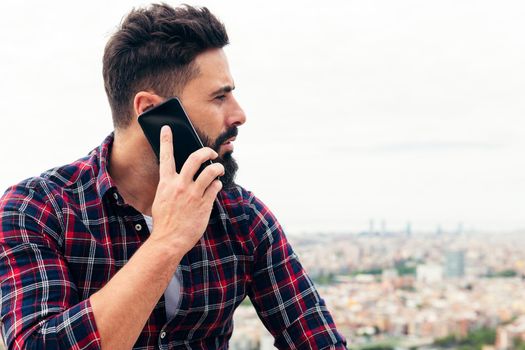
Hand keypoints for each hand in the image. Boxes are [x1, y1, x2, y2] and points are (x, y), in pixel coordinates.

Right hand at [150, 125, 223, 253]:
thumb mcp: (161, 199)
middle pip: (195, 158)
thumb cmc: (165, 221)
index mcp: (166, 183)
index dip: (166, 140)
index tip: (168, 128)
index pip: (166, 156)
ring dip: (217, 167)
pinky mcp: (204, 203)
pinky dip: (217, 185)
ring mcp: (193, 194)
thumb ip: (170, 185)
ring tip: (219, 169)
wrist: (169, 240)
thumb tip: (179, 176)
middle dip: (206, 151)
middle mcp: (180, 185)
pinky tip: (216, 187)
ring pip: (210, 171)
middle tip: (212, 153)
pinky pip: (215, 187)